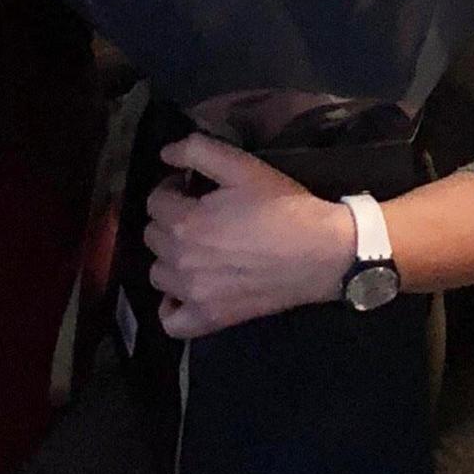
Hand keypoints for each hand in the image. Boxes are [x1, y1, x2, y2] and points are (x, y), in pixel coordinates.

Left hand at [144, 135, 354, 339]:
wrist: (320, 252)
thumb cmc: (283, 207)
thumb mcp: (243, 166)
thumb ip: (197, 151)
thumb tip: (164, 153)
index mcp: (186, 221)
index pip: (155, 202)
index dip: (171, 189)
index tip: (189, 188)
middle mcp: (181, 259)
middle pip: (152, 236)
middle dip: (169, 220)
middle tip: (198, 214)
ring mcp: (193, 293)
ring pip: (158, 273)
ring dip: (169, 258)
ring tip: (195, 249)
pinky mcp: (210, 318)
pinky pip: (171, 322)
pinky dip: (172, 307)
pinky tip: (185, 291)